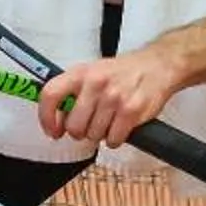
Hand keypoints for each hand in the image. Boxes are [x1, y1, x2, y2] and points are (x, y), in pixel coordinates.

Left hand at [35, 44, 190, 149]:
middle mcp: (95, 83)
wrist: (158, 65)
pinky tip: (121, 127)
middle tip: (90, 126)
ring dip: (101, 134)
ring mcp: (114, 97)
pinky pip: (113, 140)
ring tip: (110, 121)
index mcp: (80, 72)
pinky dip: (116, 139)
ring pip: (94, 135)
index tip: (53, 131)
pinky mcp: (131, 110)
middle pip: (73, 125)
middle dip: (81, 132)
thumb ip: (73, 92)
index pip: (50, 95)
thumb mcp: (93, 72)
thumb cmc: (123, 72)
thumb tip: (57, 119)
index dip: (46, 118)